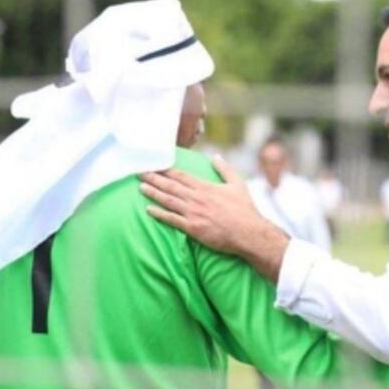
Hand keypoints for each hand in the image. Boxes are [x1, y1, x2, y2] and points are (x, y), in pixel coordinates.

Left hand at [140, 157, 288, 281]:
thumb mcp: (238, 184)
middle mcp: (196, 198)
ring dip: (153, 193)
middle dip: (153, 178)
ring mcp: (193, 212)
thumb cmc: (245, 210)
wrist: (248, 233)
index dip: (165, 169)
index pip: (180, 175)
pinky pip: (172, 219)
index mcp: (205, 187)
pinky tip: (148, 210)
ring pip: (168, 200)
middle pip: (170, 185)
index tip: (154, 165)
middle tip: (139, 172)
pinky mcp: (192, 227)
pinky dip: (159, 214)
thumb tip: (216, 156)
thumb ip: (225, 169)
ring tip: (141, 187)